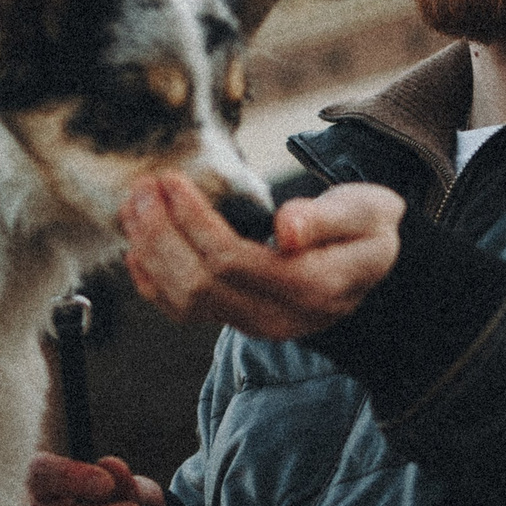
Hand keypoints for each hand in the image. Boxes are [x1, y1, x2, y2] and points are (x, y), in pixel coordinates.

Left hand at [120, 176, 404, 338]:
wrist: (373, 266)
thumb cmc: (367, 229)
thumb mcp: (366, 213)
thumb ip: (327, 219)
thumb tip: (286, 228)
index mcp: (310, 288)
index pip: (232, 260)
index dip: (193, 221)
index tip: (171, 180)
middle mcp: (278, 317)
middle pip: (199, 284)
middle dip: (161, 234)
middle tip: (142, 188)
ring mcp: (254, 325)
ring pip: (184, 301)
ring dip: (150, 254)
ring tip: (133, 208)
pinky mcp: (237, 322)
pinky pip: (183, 312)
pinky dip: (152, 282)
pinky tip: (136, 249)